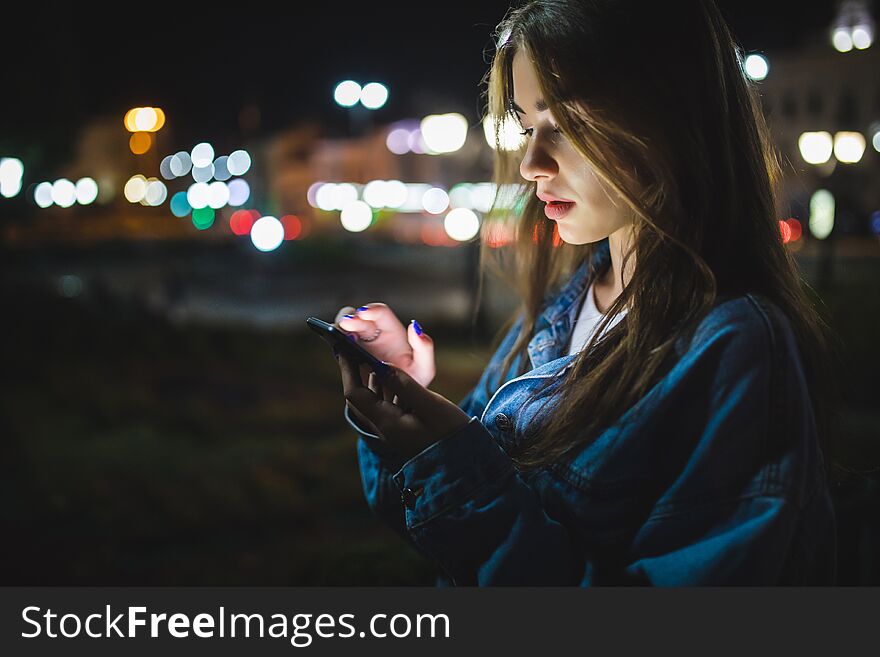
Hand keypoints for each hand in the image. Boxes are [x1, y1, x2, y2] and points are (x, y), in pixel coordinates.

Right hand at [334, 304, 434, 386]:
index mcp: (391, 332)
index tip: (364, 314)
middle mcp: (373, 334)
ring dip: (339, 328)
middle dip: (352, 318)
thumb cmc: (412, 382)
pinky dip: (333, 342)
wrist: (396, 404)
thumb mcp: (424, 368)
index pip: (380, 313)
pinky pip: (336, 344)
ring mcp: (357, 344)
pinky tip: (336, 348)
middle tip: (346, 324)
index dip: (371, 310)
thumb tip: (414, 326)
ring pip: (343, 327)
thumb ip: (425, 348)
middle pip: (358, 317)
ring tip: (340, 336)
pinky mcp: (346, 356)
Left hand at [335, 351, 470, 462]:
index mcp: (386, 422)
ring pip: (377, 398)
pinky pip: (390, 404)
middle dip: (358, 371)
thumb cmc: (451, 437)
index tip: (344, 348)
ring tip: (374, 356)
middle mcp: (385, 427)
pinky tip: (396, 376)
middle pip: (362, 395)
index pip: (355, 393)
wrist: (466, 466)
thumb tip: (382, 365)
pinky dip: (389, 387)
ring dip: (374, 378)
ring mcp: (394, 429)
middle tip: (357, 348)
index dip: (348, 369)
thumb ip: (405, 385)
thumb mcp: (430, 406)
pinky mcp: (405, 428)